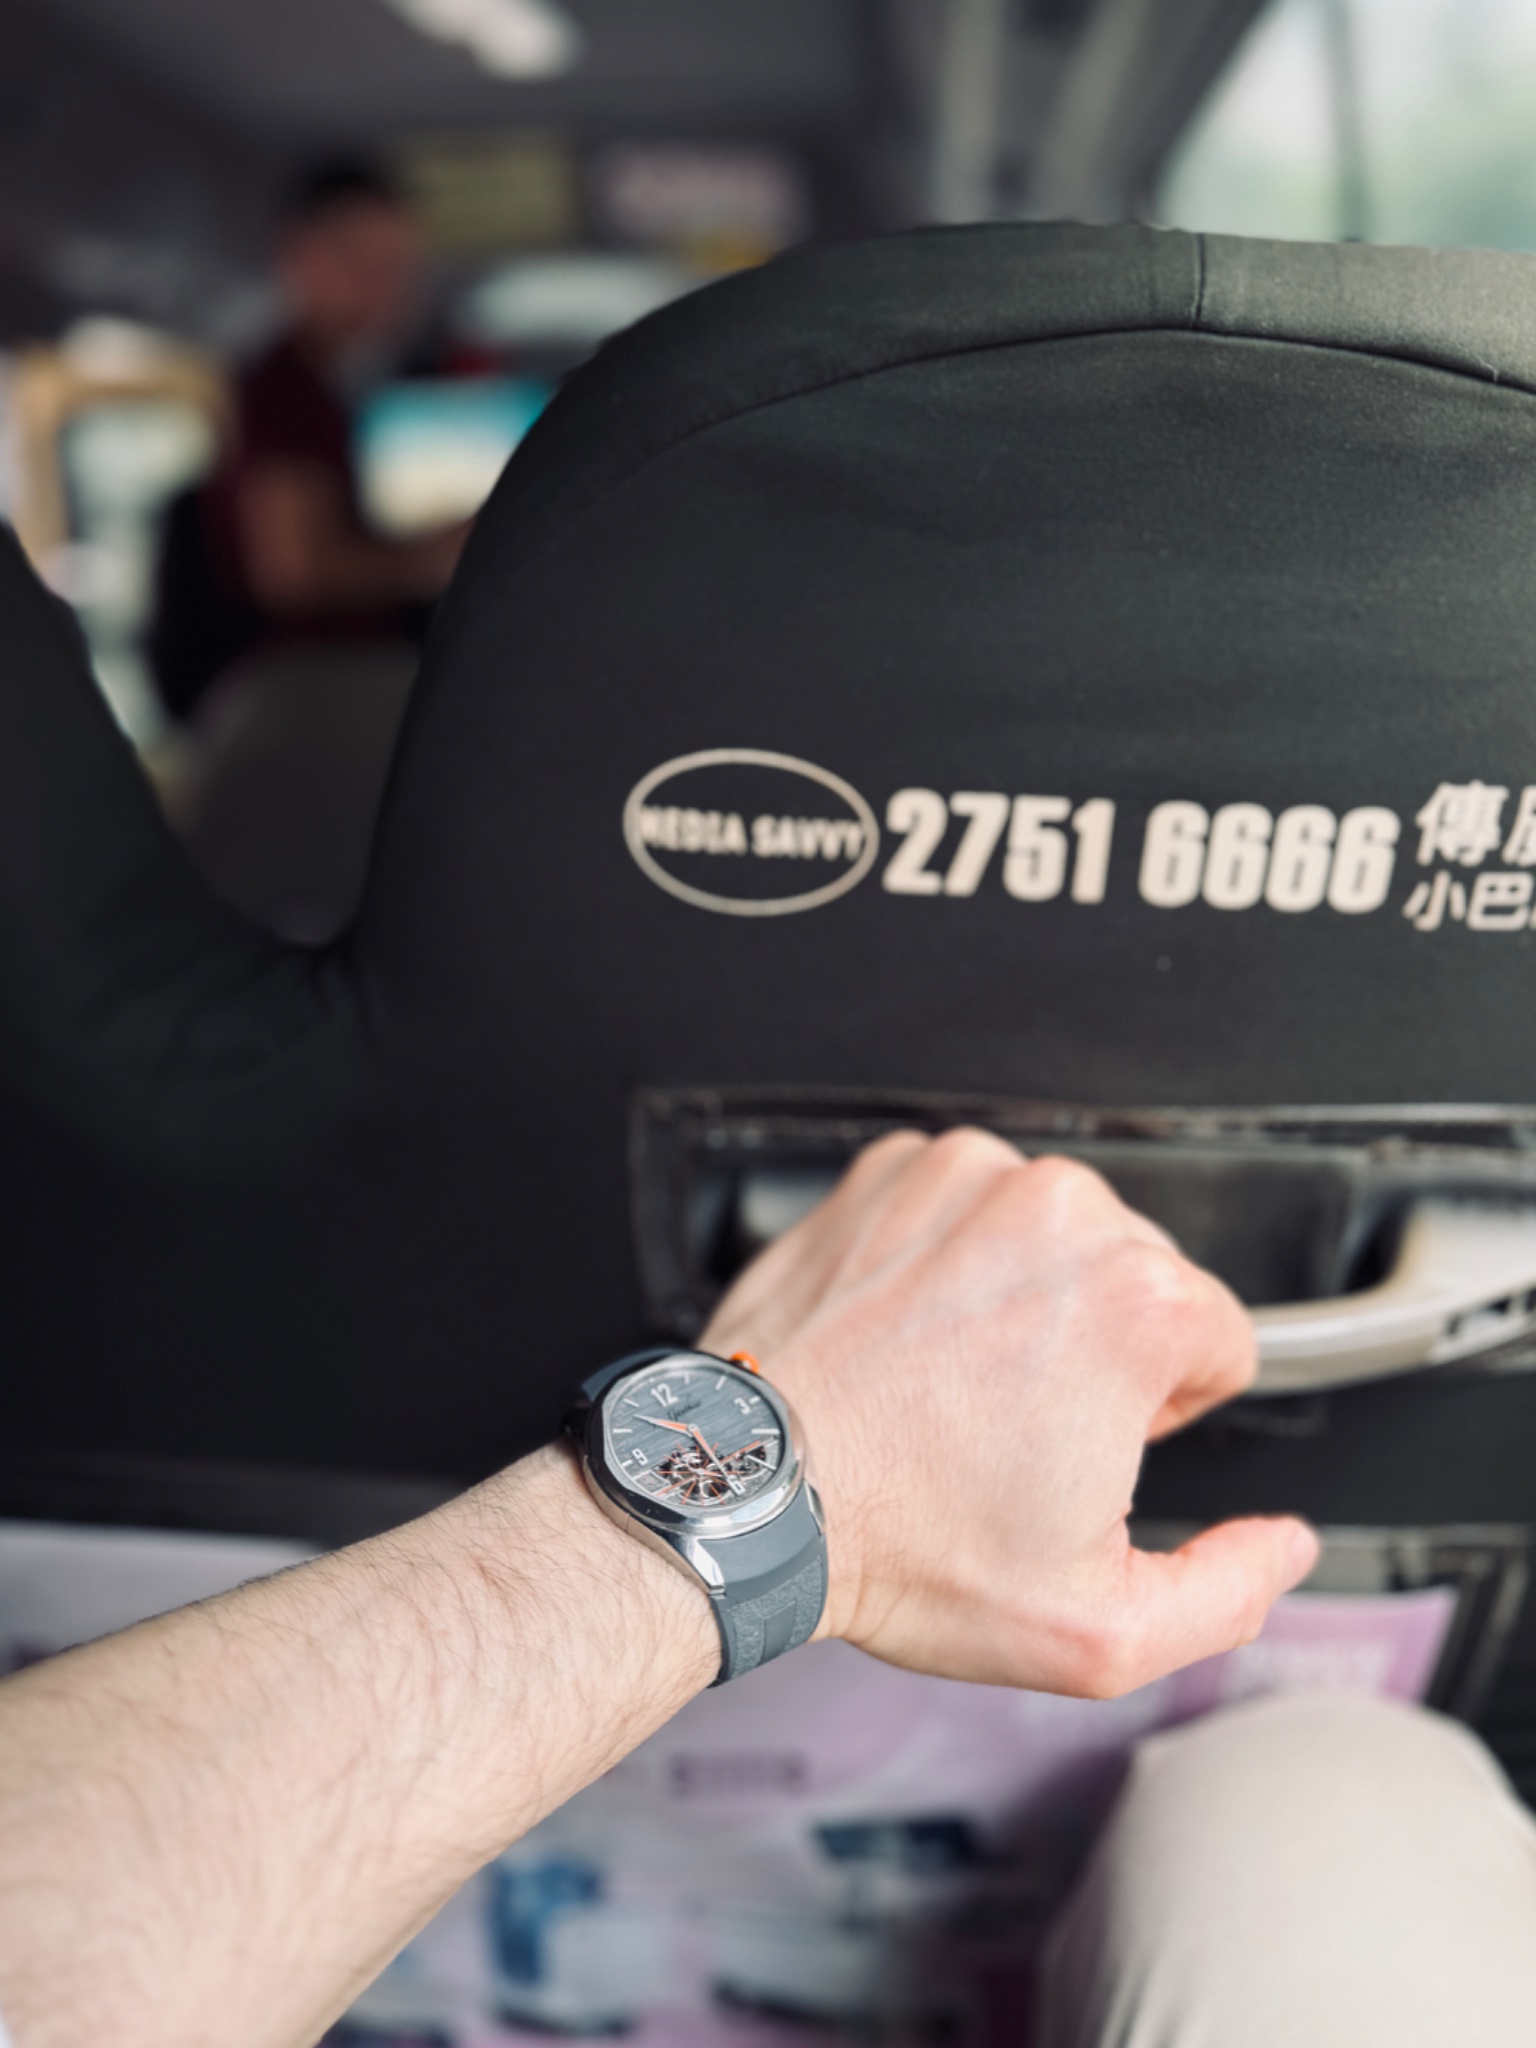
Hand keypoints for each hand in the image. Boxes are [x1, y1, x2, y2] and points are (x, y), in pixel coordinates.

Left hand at [703, 1130, 1317, 1697]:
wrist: (747, 1489)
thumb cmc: (901, 1545)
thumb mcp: (1099, 1630)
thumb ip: (1229, 1593)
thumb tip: (1281, 1547)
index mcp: (1138, 1302)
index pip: (1221, 1339)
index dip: (1162, 1411)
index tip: (1086, 1444)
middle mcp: (1061, 1214)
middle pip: (1139, 1278)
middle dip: (1094, 1350)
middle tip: (1007, 1429)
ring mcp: (968, 1180)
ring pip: (1051, 1236)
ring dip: (1021, 1297)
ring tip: (951, 1385)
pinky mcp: (894, 1170)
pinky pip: (964, 1206)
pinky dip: (946, 1258)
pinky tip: (909, 1335)